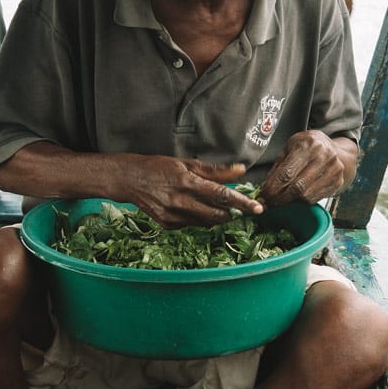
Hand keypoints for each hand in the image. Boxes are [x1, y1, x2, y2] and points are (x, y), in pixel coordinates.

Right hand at [125, 157, 263, 227]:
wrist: (129, 179)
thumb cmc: (159, 167)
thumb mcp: (187, 163)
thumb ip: (215, 171)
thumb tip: (240, 170)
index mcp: (187, 182)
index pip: (221, 196)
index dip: (242, 203)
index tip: (258, 208)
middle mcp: (180, 202)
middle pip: (217, 215)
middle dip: (231, 213)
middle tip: (238, 207)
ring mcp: (173, 216)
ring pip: (206, 222)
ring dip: (216, 216)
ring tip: (215, 205)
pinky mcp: (168, 225)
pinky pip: (192, 225)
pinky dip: (199, 218)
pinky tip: (193, 207)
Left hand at [259, 130, 355, 205]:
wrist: (334, 149)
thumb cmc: (307, 147)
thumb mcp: (290, 148)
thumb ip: (278, 166)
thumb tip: (265, 187)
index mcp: (307, 145)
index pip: (287, 172)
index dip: (272, 187)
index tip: (263, 195)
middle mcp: (323, 156)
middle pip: (297, 187)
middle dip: (279, 198)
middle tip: (268, 202)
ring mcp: (333, 170)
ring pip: (306, 196)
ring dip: (289, 201)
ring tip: (279, 200)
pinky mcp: (337, 182)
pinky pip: (314, 199)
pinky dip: (300, 201)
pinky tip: (293, 198)